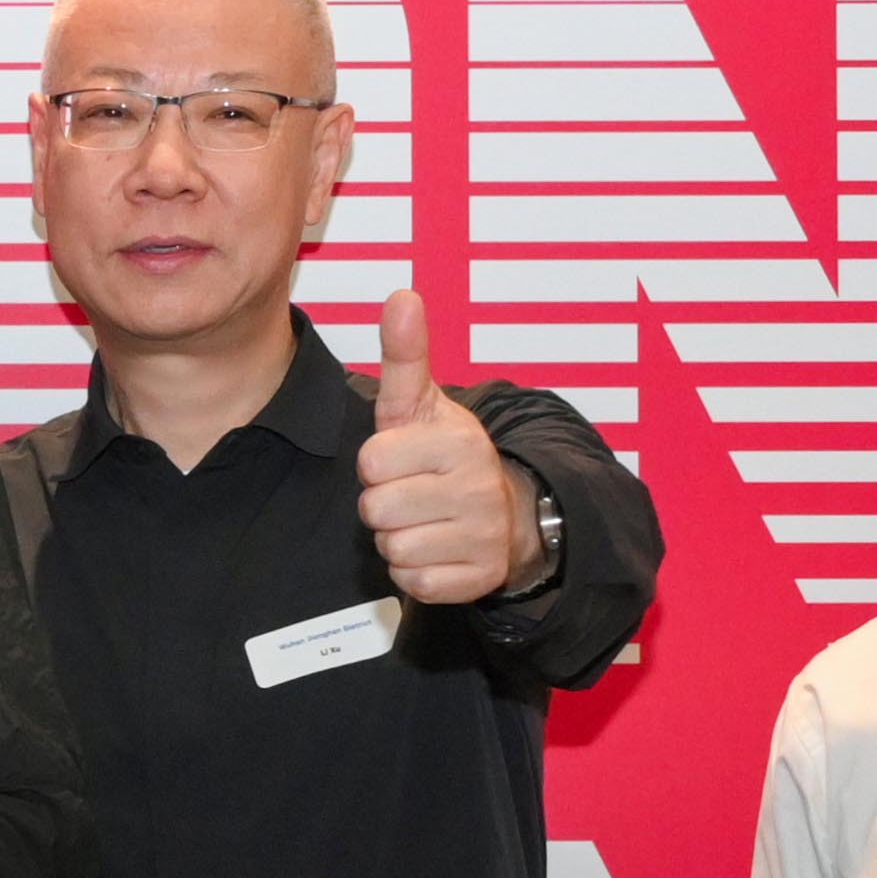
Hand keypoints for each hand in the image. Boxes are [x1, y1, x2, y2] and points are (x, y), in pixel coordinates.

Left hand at [350, 289, 531, 606]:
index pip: (371, 462)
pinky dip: (416, 572)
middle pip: (376, 509)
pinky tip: (437, 549)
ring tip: (424, 521)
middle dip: (383, 505)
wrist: (505, 513)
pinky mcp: (479, 578)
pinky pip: (416, 583)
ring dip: (397, 539)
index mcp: (457, 439)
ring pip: (393, 548)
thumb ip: (405, 356)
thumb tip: (402, 295)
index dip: (376, 464)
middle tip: (412, 494)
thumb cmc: (443, 455)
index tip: (402, 460)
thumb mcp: (421, 405)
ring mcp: (482, 534)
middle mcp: (476, 485)